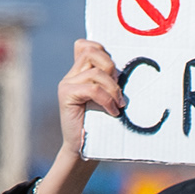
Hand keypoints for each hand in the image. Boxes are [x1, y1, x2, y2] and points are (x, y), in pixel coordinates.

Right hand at [39, 39, 121, 193]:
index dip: (101, 49)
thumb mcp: (108, 98)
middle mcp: (71, 75)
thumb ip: (110, 81)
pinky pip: (92, 88)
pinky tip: (113, 112)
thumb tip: (128, 69)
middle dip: (111, 68)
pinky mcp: (66, 95)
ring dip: (113, 89)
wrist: (84, 148)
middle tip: (119, 90)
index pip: (85, 45)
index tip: (115, 72)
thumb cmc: (101, 124)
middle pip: (92, 52)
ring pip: (95, 72)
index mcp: (80, 72)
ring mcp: (67, 84)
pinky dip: (107, 100)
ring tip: (119, 105)